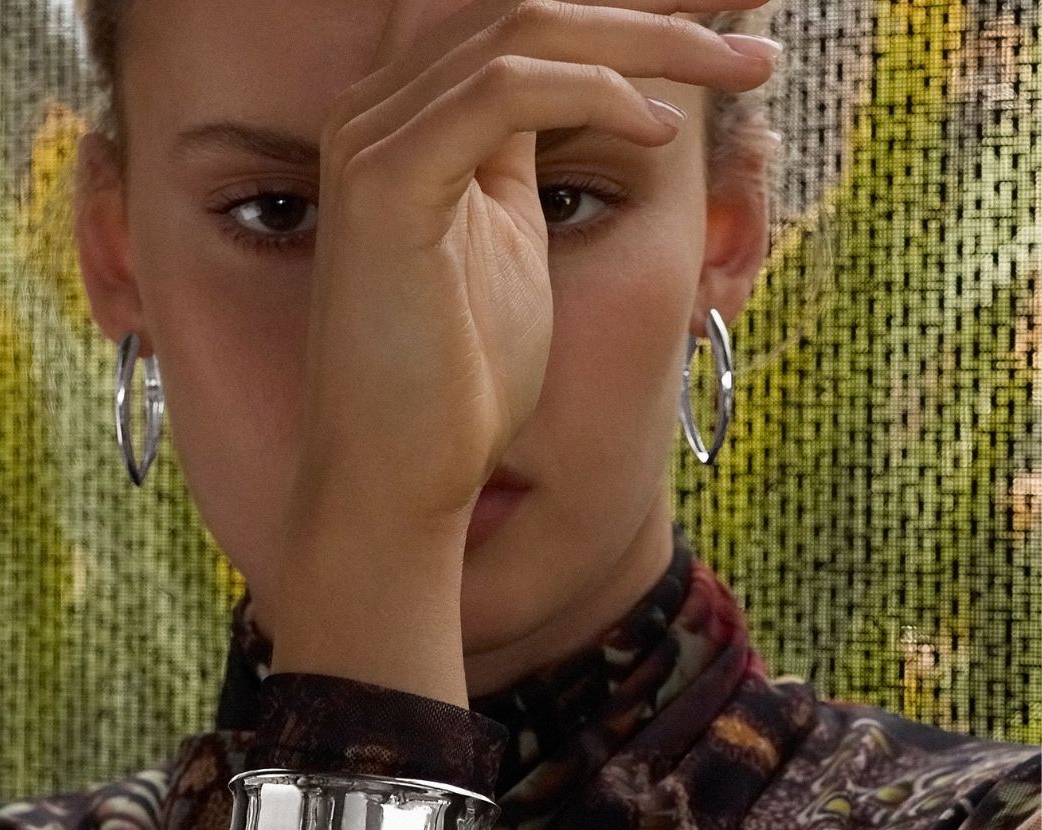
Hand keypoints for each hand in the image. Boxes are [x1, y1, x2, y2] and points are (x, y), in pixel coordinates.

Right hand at [284, 0, 777, 542]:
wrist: (399, 481)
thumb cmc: (460, 387)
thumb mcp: (511, 248)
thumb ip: (527, 162)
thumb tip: (601, 98)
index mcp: (407, 125)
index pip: (520, 25)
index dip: (624, 12)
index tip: (722, 25)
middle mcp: (378, 113)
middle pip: (529, 7)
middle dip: (655, 6)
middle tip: (757, 40)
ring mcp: (373, 143)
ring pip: (527, 30)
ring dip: (651, 40)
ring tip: (742, 67)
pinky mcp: (386, 184)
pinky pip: (506, 93)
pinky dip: (595, 96)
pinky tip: (657, 132)